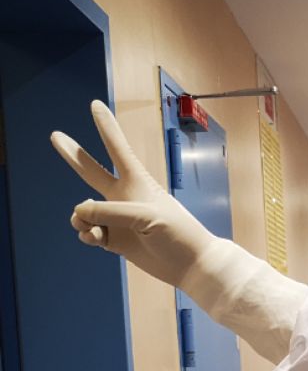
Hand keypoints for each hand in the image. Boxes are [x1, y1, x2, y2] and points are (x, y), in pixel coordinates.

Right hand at [51, 100, 215, 288]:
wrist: (189, 265)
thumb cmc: (176, 234)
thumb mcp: (146, 216)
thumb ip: (110, 212)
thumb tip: (81, 213)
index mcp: (137, 182)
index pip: (117, 149)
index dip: (106, 127)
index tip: (96, 105)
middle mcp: (123, 197)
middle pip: (91, 170)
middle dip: (74, 155)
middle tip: (55, 136)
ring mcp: (117, 219)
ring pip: (83, 210)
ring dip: (80, 217)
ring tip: (89, 225)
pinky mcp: (115, 240)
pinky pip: (88, 232)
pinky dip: (87, 234)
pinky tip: (95, 238)